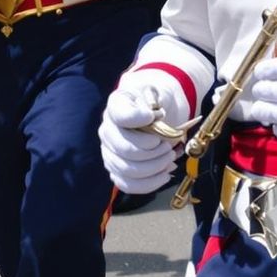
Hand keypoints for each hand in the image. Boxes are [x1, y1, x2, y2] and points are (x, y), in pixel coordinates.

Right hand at [99, 71, 186, 192]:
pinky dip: (150, 183)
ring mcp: (109, 152)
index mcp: (115, 106)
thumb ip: (153, 98)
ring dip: (155, 167)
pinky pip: (128, 185)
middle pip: (126, 150)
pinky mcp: (116, 170)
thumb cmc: (155, 101)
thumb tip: (150, 117)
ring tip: (170, 158)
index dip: (140, 120)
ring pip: (128, 170)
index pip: (121, 116)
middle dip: (154, 152)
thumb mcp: (155, 91)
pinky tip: (164, 174)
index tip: (156, 116)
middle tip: (169, 146)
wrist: (156, 113)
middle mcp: (107, 131)